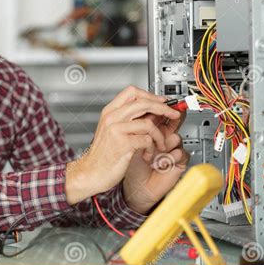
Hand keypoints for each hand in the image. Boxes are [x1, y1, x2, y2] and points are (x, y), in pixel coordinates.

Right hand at [65, 86, 180, 204]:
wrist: (91, 172)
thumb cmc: (102, 155)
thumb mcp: (111, 131)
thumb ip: (126, 119)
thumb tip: (150, 112)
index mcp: (109, 112)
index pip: (132, 92)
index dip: (150, 95)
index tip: (161, 101)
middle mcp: (111, 118)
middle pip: (143, 103)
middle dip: (163, 108)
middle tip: (173, 114)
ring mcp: (116, 130)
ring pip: (148, 123)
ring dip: (159, 135)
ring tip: (159, 144)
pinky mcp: (123, 144)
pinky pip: (147, 140)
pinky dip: (151, 148)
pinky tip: (147, 155)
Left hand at [122, 111, 189, 213]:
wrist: (136, 189)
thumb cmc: (132, 167)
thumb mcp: (131, 143)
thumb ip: (137, 127)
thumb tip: (138, 108)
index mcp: (153, 132)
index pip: (160, 115)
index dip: (159, 109)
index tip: (156, 106)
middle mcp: (164, 138)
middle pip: (174, 122)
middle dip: (165, 123)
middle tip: (160, 123)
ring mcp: (171, 150)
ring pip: (175, 137)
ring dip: (162, 145)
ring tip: (150, 155)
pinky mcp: (178, 162)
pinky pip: (180, 153)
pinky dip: (168, 158)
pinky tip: (158, 163)